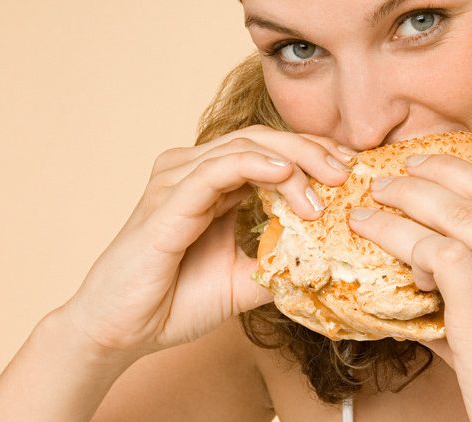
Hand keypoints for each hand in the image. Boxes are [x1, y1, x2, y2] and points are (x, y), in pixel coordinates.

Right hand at [59, 125, 354, 362]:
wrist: (119, 332)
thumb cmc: (170, 302)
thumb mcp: (242, 282)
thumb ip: (278, 264)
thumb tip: (328, 262)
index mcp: (211, 184)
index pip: (270, 152)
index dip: (313, 155)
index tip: (352, 172)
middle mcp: (192, 172)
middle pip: (262, 140)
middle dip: (312, 150)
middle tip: (349, 170)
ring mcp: (176, 182)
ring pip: (245, 148)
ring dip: (293, 161)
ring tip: (328, 181)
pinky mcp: (166, 202)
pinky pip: (216, 170)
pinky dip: (255, 166)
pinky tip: (285, 175)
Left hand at [347, 154, 471, 421]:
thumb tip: (415, 267)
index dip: (454, 170)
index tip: (419, 164)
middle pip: (470, 199)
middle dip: (416, 182)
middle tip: (381, 180)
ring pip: (448, 224)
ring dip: (397, 214)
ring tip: (365, 214)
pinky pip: (439, 258)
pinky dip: (408, 250)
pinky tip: (392, 260)